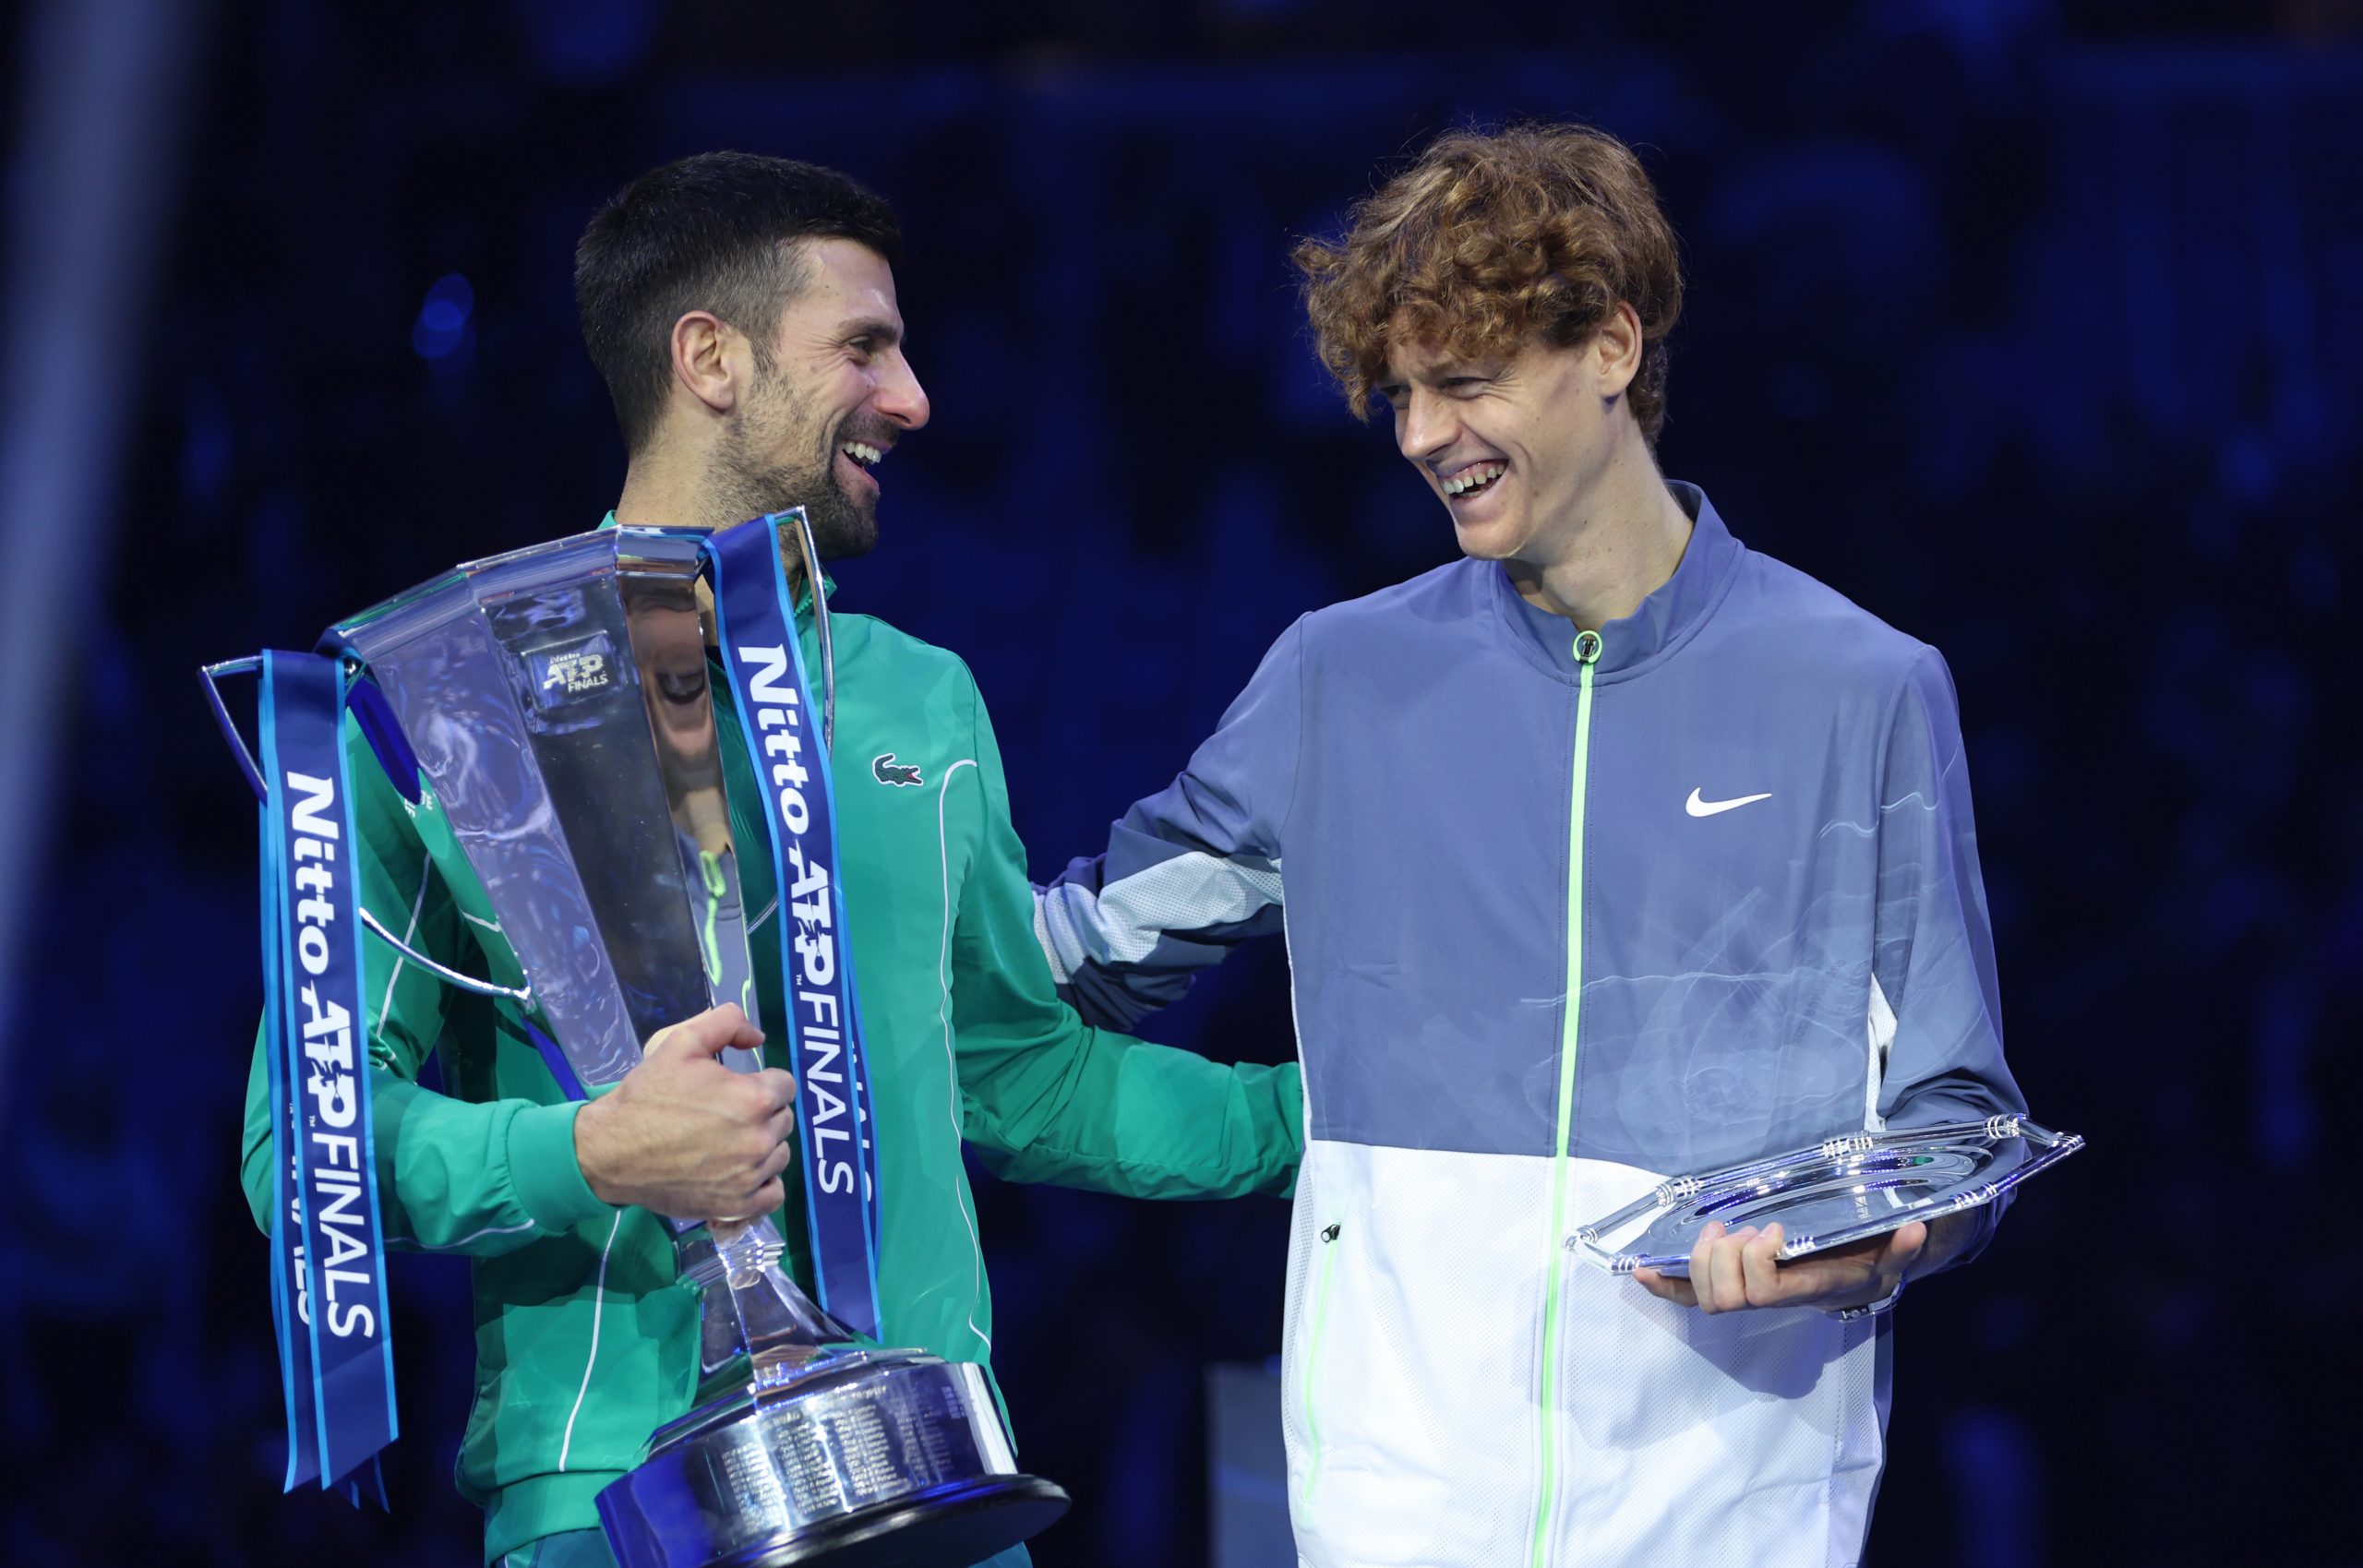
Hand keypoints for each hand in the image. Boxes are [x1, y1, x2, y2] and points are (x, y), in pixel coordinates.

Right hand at [572, 1004, 796, 1223]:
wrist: (612, 1150)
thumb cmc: (648, 1095)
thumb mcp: (681, 1041)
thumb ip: (727, 1023)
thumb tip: (758, 1037)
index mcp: (754, 1098)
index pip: (785, 1085)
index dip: (763, 1082)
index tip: (739, 1089)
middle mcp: (759, 1139)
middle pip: (784, 1119)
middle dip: (763, 1113)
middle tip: (728, 1114)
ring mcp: (750, 1176)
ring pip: (780, 1155)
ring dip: (763, 1146)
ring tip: (730, 1142)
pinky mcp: (737, 1206)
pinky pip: (774, 1194)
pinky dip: (764, 1183)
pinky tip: (743, 1172)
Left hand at [1632, 1218, 1924, 1314]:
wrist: (1858, 1275)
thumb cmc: (1868, 1262)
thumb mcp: (1890, 1255)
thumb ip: (1901, 1247)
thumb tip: (1916, 1229)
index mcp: (1805, 1288)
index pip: (1766, 1291)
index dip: (1756, 1262)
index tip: (1774, 1230)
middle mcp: (1773, 1297)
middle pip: (1727, 1297)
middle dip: (1722, 1258)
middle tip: (1737, 1227)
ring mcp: (1750, 1294)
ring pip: (1708, 1297)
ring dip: (1701, 1259)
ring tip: (1719, 1228)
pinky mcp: (1733, 1285)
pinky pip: (1692, 1295)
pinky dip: (1664, 1284)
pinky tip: (1640, 1272)